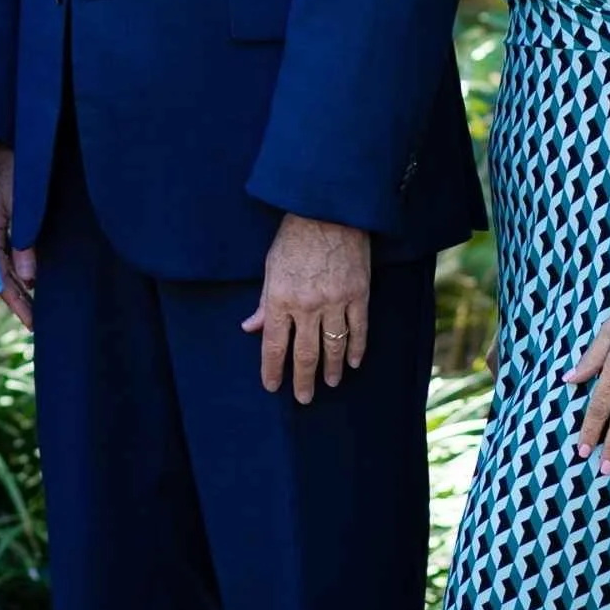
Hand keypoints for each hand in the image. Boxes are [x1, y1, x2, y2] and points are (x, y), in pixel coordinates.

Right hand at [0, 144, 35, 327]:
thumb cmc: (3, 164)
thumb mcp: (17, 199)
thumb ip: (23, 237)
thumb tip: (31, 277)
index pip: (1, 278)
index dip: (18, 301)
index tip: (33, 324)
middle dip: (18, 299)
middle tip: (37, 323)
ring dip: (16, 283)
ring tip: (35, 305)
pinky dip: (12, 266)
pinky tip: (25, 276)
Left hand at [242, 213, 369, 401]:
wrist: (328, 212)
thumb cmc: (294, 237)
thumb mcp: (271, 267)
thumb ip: (264, 302)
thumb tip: (251, 328)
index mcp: (280, 298)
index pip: (275, 345)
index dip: (273, 369)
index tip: (272, 386)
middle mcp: (307, 305)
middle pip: (305, 353)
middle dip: (303, 379)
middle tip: (304, 398)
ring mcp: (335, 301)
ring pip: (333, 346)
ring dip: (331, 369)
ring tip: (330, 383)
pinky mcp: (359, 294)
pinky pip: (358, 329)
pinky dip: (356, 348)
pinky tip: (352, 362)